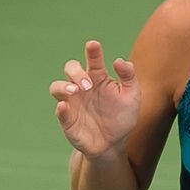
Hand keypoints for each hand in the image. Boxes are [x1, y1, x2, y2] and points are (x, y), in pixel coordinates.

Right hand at [50, 40, 139, 157]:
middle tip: (88, 84)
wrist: (114, 143)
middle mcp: (82, 86)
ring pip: (57, 87)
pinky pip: (60, 111)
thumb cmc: (121, 116)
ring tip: (75, 91)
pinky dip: (61, 109)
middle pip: (70, 69)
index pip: (93, 60)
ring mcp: (72, 102)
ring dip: (63, 86)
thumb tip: (120, 61)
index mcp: (98, 78)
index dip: (92, 51)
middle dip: (77, 72)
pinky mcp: (67, 119)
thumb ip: (129, 77)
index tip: (93, 45)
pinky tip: (65, 106)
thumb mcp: (132, 97)